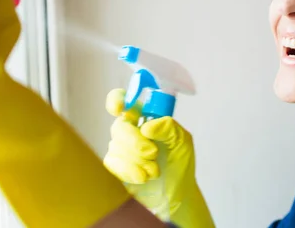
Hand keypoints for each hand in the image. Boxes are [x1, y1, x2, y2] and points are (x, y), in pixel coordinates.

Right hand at [103, 89, 214, 227]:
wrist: (176, 193)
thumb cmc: (179, 162)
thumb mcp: (182, 141)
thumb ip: (169, 127)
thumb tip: (147, 127)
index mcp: (144, 118)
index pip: (124, 100)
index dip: (117, 100)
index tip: (119, 109)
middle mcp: (129, 130)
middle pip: (120, 126)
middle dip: (135, 141)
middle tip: (153, 153)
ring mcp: (120, 149)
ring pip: (116, 146)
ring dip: (138, 160)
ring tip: (155, 170)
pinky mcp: (115, 167)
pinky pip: (112, 163)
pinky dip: (129, 170)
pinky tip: (143, 177)